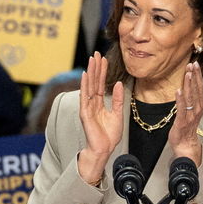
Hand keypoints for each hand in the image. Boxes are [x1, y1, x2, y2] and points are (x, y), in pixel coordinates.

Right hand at [76, 52, 124, 184]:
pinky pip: (85, 97)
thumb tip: (118, 84)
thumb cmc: (109, 135)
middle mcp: (92, 104)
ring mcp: (87, 108)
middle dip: (96, 67)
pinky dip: (85, 85)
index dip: (102, 71)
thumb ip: (117, 99)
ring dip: (90, 72)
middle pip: (94, 82)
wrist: (104, 149)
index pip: (100, 84)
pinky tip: (85, 75)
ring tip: (92, 59)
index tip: (104, 59)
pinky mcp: (85, 113)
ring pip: (89, 86)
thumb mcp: (118, 114)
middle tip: (97, 53)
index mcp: (99, 104)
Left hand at [170, 61, 202, 162]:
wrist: (186, 144)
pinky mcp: (182, 121)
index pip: (199, 87)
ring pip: (190, 96)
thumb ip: (190, 100)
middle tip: (193, 64)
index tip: (195, 64)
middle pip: (196, 89)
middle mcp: (197, 109)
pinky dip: (180, 100)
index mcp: (199, 106)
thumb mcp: (191, 112)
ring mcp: (190, 115)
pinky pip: (181, 109)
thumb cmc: (187, 129)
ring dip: (189, 84)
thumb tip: (185, 88)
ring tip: (188, 73)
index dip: (198, 75)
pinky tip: (178, 91)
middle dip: (195, 76)